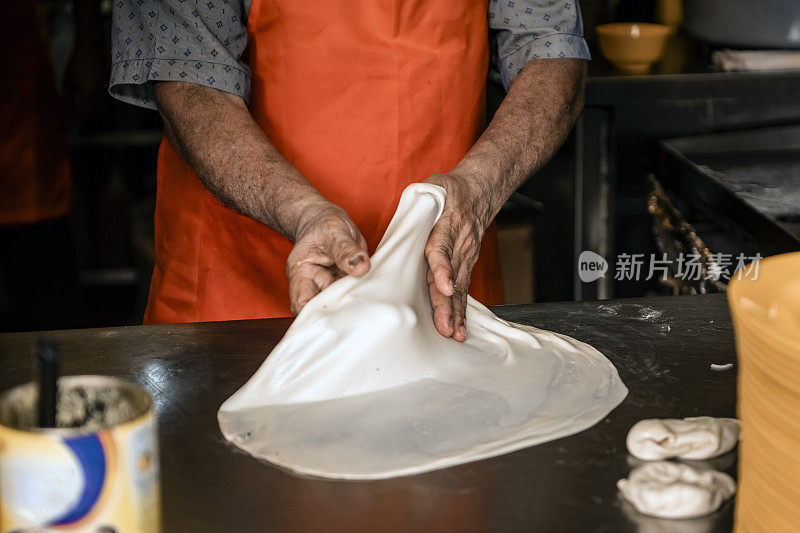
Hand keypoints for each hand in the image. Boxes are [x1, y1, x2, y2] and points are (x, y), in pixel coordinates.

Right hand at [287, 203, 369, 313]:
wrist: (327, 220)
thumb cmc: (323, 224)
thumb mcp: (334, 231)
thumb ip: (345, 249)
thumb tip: (360, 267)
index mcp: (301, 273)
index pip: (301, 303)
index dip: (315, 314)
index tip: (338, 312)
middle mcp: (314, 284)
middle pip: (323, 309)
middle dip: (340, 313)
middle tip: (360, 307)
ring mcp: (331, 286)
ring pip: (341, 305)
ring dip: (355, 305)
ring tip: (369, 300)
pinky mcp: (346, 284)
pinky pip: (354, 295)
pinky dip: (363, 295)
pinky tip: (374, 293)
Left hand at [424, 172, 491, 341]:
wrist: (479, 189)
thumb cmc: (447, 190)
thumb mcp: (429, 190)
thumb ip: (413, 210)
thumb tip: (393, 232)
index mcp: (445, 224)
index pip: (441, 248)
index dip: (442, 268)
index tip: (443, 286)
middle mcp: (458, 243)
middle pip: (452, 276)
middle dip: (447, 303)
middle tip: (445, 326)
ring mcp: (466, 255)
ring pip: (460, 287)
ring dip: (456, 312)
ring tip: (453, 333)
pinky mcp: (468, 263)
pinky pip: (463, 288)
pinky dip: (461, 309)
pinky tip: (459, 327)